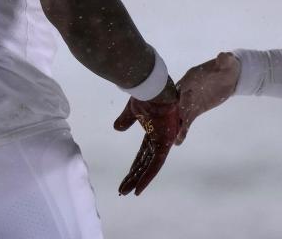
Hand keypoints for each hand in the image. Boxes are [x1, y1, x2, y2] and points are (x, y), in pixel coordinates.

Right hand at [113, 80, 180, 195]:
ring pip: (150, 167)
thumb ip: (126, 120)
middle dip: (133, 177)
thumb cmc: (145, 96)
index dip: (134, 167)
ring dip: (138, 180)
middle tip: (123, 190)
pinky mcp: (165, 143)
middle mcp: (157, 139)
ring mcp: (162, 142)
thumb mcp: (132, 110)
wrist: (153, 89)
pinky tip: (139, 188)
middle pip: (144, 163)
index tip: (126, 178)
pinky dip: (147, 177)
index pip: (142, 155)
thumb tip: (117, 128)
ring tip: (127, 192)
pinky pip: (156, 164)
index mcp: (151, 133)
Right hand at [175, 52, 240, 144]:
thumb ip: (224, 60)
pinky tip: (179, 141)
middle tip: (169, 126)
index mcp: (192, 76)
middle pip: (177, 102)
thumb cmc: (227, 66)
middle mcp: (187, 89)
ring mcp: (190, 100)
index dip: (180, 96)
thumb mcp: (227, 62)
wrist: (231, 75)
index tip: (178, 106)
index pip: (183, 87)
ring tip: (173, 139)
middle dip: (174, 114)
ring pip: (181, 113)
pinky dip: (183, 129)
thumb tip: (223, 56)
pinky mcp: (196, 108)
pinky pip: (188, 119)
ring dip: (176, 125)